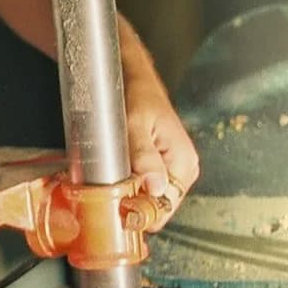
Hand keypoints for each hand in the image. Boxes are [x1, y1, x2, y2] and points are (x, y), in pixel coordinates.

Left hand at [120, 30, 199, 229]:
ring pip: (146, 199)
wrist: (130, 73)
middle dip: (130, 205)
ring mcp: (170, 169)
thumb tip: (156, 188)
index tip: (113, 207)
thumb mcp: (134, 124)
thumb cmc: (135, 94)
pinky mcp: (157, 165)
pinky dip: (126, 185)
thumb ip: (144, 156)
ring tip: (107, 179)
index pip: (163, 210)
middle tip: (104, 192)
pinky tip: (113, 174)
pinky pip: (142, 186)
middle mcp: (181, 170)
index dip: (138, 214)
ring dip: (126, 195)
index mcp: (183, 163)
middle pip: (154, 208)